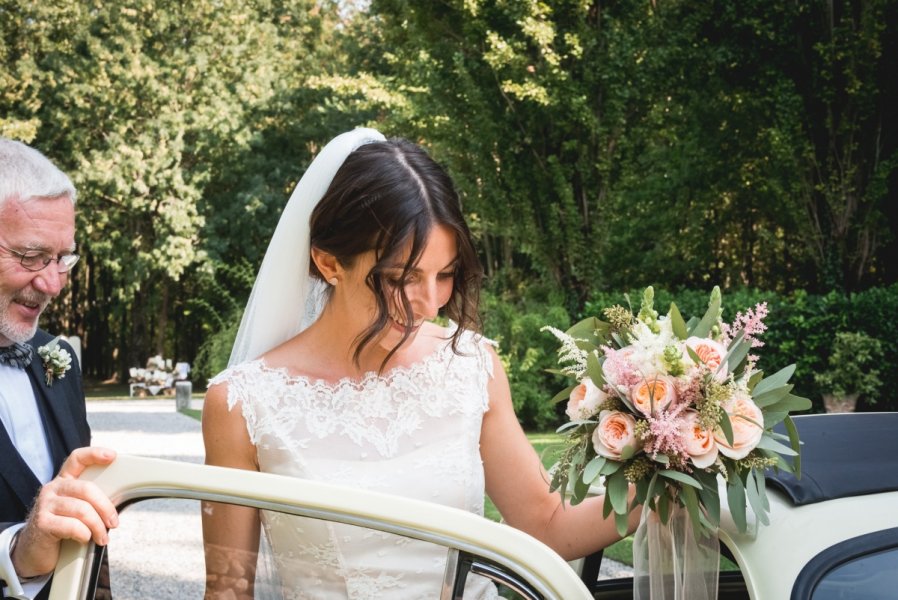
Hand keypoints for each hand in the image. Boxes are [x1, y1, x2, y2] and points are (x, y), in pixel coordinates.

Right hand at [11, 447, 118, 577]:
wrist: (34, 552)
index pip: (77, 459)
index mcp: (64, 481)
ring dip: (98, 527)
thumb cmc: (61, 529)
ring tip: (102, 537)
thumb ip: (90, 500)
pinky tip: (84, 539)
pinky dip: (84, 535)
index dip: (94, 454)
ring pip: (82, 510)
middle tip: (114, 523)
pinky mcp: (42, 523)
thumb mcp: (76, 509)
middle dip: (106, 508)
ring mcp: (45, 505)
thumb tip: (119, 499)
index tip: (112, 456)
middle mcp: (52, 489)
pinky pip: (73, 526)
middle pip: (87, 489)